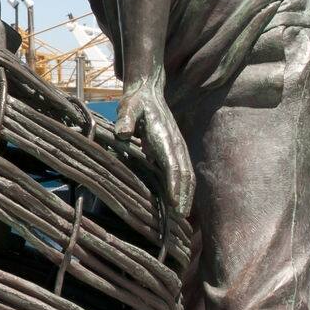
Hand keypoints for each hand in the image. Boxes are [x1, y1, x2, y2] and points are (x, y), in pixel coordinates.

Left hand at [115, 80, 193, 217]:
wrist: (149, 92)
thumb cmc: (136, 102)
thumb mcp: (128, 107)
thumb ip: (125, 118)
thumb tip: (122, 132)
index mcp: (164, 137)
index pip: (172, 165)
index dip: (174, 185)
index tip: (174, 203)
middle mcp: (175, 143)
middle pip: (184, 173)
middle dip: (184, 195)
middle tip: (180, 217)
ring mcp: (178, 147)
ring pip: (187, 174)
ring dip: (187, 194)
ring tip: (182, 215)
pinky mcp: (175, 149)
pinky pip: (183, 171)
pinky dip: (184, 187)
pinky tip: (179, 201)